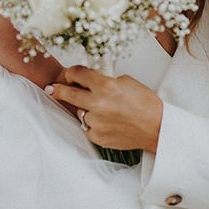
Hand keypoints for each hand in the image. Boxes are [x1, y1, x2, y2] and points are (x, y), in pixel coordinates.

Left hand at [46, 66, 162, 152]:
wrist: (157, 127)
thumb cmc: (146, 104)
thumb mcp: (126, 82)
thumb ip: (105, 80)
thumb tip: (89, 82)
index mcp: (105, 85)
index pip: (78, 74)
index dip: (70, 72)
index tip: (66, 75)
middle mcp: (97, 103)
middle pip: (67, 93)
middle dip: (57, 90)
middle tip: (51, 89)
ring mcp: (95, 121)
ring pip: (80, 112)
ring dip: (87, 109)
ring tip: (106, 111)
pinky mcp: (97, 136)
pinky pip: (88, 127)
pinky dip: (94, 124)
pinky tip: (109, 122)